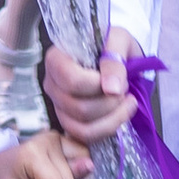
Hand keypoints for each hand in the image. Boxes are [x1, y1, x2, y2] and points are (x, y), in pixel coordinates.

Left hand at [0, 128, 83, 178]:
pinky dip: (77, 165)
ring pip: (80, 168)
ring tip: (45, 174)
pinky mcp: (64, 137)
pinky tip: (62, 167)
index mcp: (33, 153)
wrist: (2, 164)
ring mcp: (57, 136)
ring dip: (65, 178)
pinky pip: (84, 153)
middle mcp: (48, 139)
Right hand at [43, 24, 138, 147]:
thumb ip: (114, 60)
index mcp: (56, 59)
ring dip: (112, 119)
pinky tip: (120, 114)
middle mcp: (52, 84)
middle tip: (125, 90)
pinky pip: (86, 138)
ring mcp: (59, 106)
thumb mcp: (118, 41)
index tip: (117, 79)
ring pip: (82, 128)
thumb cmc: (112, 45)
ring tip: (126, 103)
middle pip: (78, 108)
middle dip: (110, 103)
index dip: (96, 85)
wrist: (117, 57)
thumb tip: (111, 89)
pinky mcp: (70, 123)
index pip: (71, 80)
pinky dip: (108, 130)